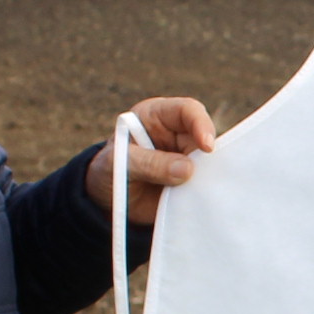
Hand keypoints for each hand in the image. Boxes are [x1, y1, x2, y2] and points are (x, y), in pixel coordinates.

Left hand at [85, 96, 216, 222]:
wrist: (105, 202)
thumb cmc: (107, 171)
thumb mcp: (119, 163)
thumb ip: (149, 163)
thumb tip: (187, 169)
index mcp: (157, 117)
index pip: (186, 111)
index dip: (200, 124)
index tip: (207, 146)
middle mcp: (176, 135)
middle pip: (204, 139)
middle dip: (206, 158)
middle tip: (203, 177)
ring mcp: (185, 159)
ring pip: (209, 164)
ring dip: (207, 178)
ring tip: (192, 192)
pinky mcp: (189, 182)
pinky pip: (204, 185)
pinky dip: (204, 194)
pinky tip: (199, 202)